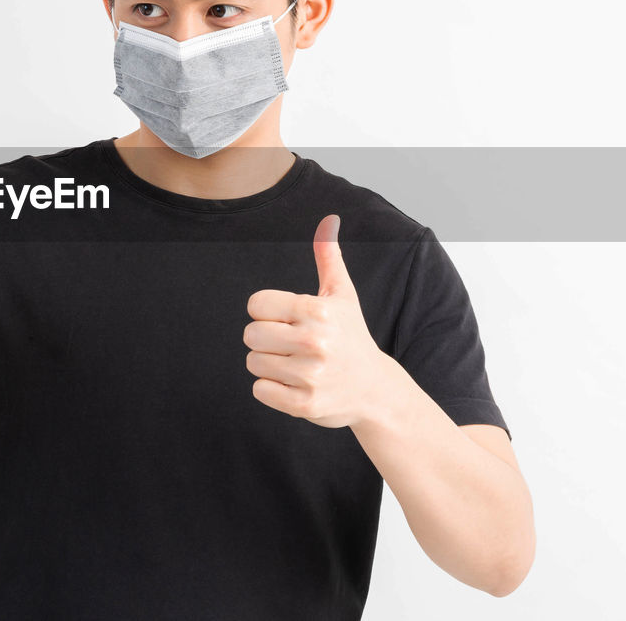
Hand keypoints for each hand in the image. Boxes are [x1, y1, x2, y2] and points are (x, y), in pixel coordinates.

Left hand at [243, 214, 386, 428]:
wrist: (374, 389)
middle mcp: (314, 342)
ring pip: (253, 363)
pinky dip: (271, 389)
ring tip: (295, 364)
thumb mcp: (342, 294)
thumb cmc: (351, 336)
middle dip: (265, 339)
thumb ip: (329, 257)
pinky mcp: (305, 404)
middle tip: (290, 344)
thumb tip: (328, 220)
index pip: (256, 305)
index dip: (266, 312)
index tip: (286, 320)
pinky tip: (294, 384)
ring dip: (268, 364)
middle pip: (250, 335)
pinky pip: (260, 390)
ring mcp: (310, 375)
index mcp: (317, 311)